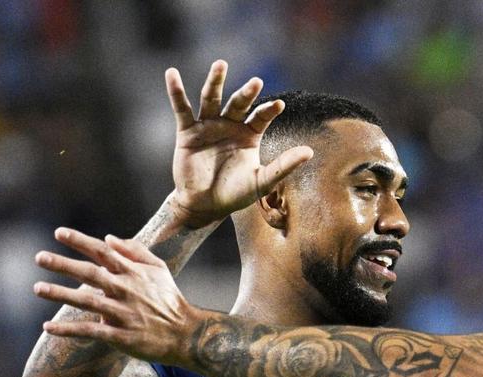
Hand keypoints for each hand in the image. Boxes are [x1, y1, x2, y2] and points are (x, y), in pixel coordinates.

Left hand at [33, 228, 197, 364]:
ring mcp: (123, 314)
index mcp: (134, 273)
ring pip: (87, 301)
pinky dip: (68, 330)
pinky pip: (90, 330)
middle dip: (64, 265)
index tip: (59, 233)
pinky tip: (47, 327)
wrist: (186, 334)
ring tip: (38, 288)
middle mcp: (127, 290)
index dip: (81, 241)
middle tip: (39, 257)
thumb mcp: (159, 270)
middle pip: (90, 274)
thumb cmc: (169, 299)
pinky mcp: (121, 336)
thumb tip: (108, 238)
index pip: (104, 252)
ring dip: (60, 294)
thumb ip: (135, 251)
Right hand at [165, 60, 313, 227]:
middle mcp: (230, 125)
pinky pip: (182, 109)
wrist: (205, 205)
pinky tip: (172, 74)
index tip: (279, 105)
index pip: (261, 117)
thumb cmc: (235, 193)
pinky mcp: (187, 131)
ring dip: (215, 81)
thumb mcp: (262, 181)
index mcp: (249, 134)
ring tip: (221, 64)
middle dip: (247, 93)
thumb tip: (309, 152)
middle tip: (256, 82)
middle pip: (238, 103)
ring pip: (212, 99)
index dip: (269, 111)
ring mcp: (208, 126)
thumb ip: (284, 166)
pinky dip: (176, 92)